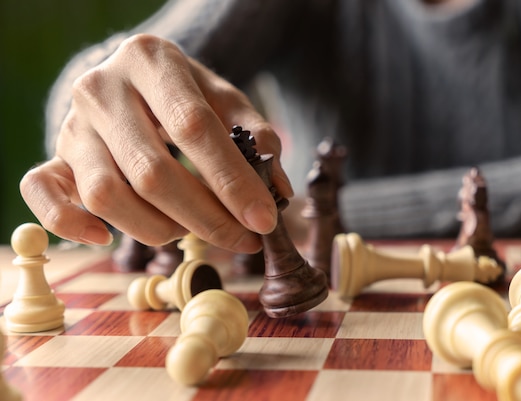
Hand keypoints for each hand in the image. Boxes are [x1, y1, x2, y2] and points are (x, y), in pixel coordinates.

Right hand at [20, 34, 292, 251]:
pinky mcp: (55, 155)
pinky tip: (105, 238)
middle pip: (151, 171)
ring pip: (106, 194)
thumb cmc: (186, 95)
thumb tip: (278, 193)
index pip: (194, 127)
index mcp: (152, 61)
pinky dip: (69, 224)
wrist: (132, 79)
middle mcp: (102, 88)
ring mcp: (72, 125)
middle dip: (205, 218)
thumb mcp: (226, 100)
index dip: (232, 181)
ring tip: (189, 229)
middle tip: (241, 239)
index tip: (263, 220)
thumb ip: (256, 137)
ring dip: (157, 228)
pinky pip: (41, 192)